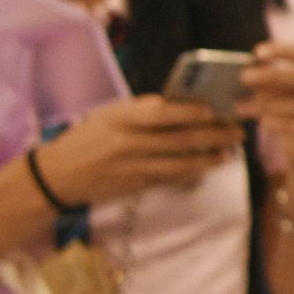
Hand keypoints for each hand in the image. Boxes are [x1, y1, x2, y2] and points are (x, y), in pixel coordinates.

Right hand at [36, 95, 239, 205]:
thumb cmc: (87, 138)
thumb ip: (140, 111)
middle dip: (213, 135)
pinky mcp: (134, 186)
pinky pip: (169, 178)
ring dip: (208, 158)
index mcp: (118, 117)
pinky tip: (208, 166)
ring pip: (179, 163)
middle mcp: (125, 142)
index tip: (215, 108)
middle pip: (178, 138)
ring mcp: (130, 167)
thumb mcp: (107, 115)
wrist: (56, 176)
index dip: (190, 111)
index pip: (160, 112)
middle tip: (237, 131)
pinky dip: (191, 172)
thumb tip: (181, 106)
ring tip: (229, 152)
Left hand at [240, 41, 293, 181]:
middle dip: (272, 76)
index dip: (283, 51)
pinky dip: (282, 124)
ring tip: (241, 106)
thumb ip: (270, 82)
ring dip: (268, 104)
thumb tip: (247, 73)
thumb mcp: (278, 93)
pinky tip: (263, 123)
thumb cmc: (287, 112)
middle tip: (243, 77)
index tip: (257, 52)